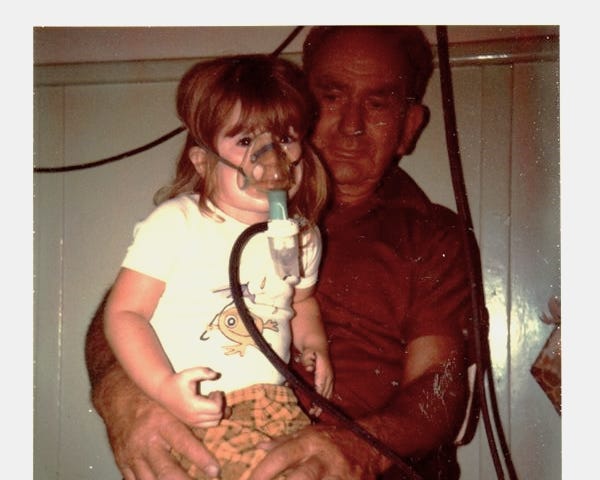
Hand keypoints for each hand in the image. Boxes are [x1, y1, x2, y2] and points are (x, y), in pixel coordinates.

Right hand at [104, 385, 220, 479]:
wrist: (118, 398)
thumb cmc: (152, 401)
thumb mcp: (174, 403)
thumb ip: (198, 413)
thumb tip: (228, 413)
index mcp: (162, 423)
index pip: (184, 443)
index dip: (200, 458)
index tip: (215, 471)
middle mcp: (146, 441)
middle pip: (166, 469)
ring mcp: (132, 455)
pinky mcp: (123, 463)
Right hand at [156, 367, 225, 427]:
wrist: (163, 391)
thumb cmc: (177, 381)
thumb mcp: (189, 373)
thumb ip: (203, 372)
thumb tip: (217, 374)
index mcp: (194, 406)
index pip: (217, 408)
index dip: (219, 398)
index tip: (215, 390)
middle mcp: (193, 417)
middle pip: (218, 416)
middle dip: (220, 404)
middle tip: (213, 394)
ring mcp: (192, 422)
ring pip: (215, 423)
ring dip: (217, 411)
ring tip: (210, 400)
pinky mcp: (192, 423)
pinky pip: (208, 425)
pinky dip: (212, 417)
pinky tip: (206, 406)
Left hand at [248, 424, 382, 479]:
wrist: (371, 442)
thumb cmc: (334, 439)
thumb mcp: (309, 435)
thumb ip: (284, 443)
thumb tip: (259, 446)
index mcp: (310, 442)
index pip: (281, 456)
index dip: (263, 471)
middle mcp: (324, 459)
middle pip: (301, 478)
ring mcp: (340, 475)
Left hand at [298, 349, 333, 415]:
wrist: (317, 342)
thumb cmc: (311, 347)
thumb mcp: (308, 351)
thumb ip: (307, 360)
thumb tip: (309, 368)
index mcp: (324, 372)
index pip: (321, 389)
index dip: (318, 400)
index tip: (314, 409)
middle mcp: (329, 376)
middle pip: (325, 394)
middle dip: (320, 405)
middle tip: (313, 415)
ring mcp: (329, 377)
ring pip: (327, 394)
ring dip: (323, 404)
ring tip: (316, 413)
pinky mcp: (327, 378)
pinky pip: (327, 391)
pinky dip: (324, 399)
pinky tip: (319, 405)